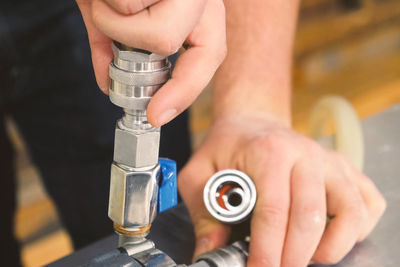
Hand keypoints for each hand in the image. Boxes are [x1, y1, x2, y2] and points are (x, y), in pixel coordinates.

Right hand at [76, 0, 225, 125]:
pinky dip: (101, 1)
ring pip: (150, 25)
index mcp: (197, 7)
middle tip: (107, 20)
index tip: (157, 115)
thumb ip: (115, 48)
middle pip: (170, 41)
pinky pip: (130, 3)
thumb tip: (108, 85)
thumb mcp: (115, 12)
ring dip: (110, 17)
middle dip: (127, 40)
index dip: (185, 92)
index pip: (210, 55)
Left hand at [179, 114, 385, 265]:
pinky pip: (368, 204)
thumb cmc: (227, 147)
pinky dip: (357, 229)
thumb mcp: (199, 173)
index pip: (273, 211)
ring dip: (331, 246)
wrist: (251, 122)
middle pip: (311, 217)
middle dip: (294, 257)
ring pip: (350, 212)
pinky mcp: (345, 169)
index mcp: (268, 153)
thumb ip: (203, 213)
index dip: (267, 251)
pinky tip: (331, 236)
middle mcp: (306, 154)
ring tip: (307, 258)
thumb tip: (209, 255)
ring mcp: (330, 161)